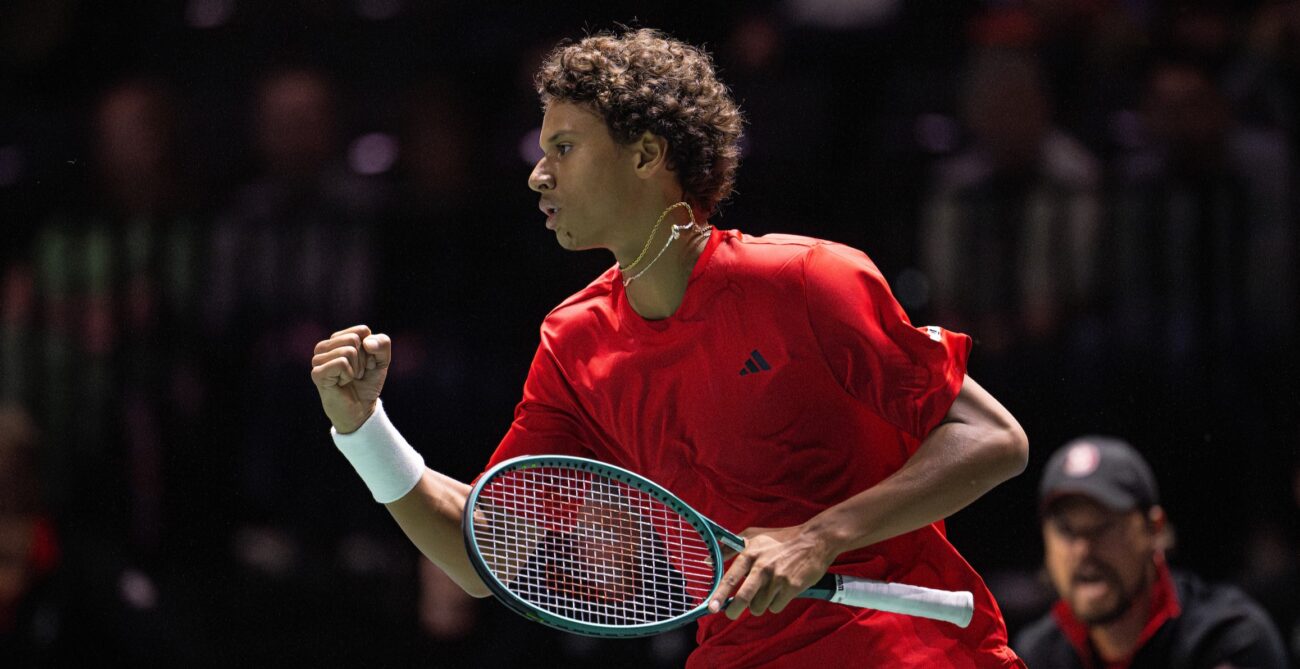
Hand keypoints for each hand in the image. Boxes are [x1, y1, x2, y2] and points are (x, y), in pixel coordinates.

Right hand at [310, 324, 390, 432]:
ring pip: (348, 350)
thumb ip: (382, 344)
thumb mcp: (382, 360)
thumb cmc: (368, 383)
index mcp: (338, 339)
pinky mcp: (317, 373)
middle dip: (363, 359)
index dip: (371, 349)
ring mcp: (318, 359)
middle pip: (354, 339)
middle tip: (358, 373)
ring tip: (350, 378)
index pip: (362, 330)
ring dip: (356, 369)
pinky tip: (342, 383)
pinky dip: (349, 375)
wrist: (361, 409)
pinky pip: (341, 363)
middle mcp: (325, 346)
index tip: (367, 363)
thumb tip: (367, 342)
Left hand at [709, 524, 837, 619]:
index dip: (719, 594)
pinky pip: (775, 607)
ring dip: (759, 604)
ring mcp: (778, 578)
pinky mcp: (792, 587)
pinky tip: (780, 592)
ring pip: (759, 606)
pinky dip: (775, 604)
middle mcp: (762, 566)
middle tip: (731, 613)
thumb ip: (729, 547)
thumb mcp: (753, 535)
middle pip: (744, 597)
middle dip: (734, 610)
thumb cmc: (781, 538)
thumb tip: (707, 561)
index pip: (730, 577)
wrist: (814, 540)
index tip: (711, 607)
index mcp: (750, 553)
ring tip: (766, 592)